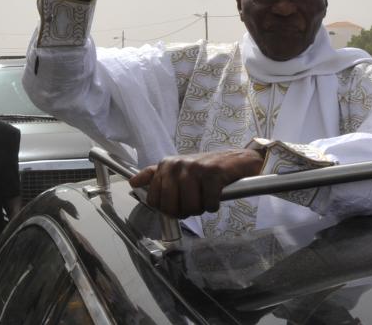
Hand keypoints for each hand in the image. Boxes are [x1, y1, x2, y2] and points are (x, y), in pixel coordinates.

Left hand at [128, 149, 264, 217]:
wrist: (238, 159)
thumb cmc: (207, 168)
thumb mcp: (177, 169)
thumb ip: (154, 175)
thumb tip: (133, 182)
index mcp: (166, 165)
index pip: (154, 200)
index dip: (167, 209)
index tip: (178, 203)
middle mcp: (178, 164)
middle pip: (170, 206)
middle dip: (184, 211)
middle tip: (194, 204)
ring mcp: (195, 168)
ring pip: (190, 206)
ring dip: (200, 209)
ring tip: (206, 198)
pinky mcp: (213, 173)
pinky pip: (208, 203)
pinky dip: (213, 205)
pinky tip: (217, 196)